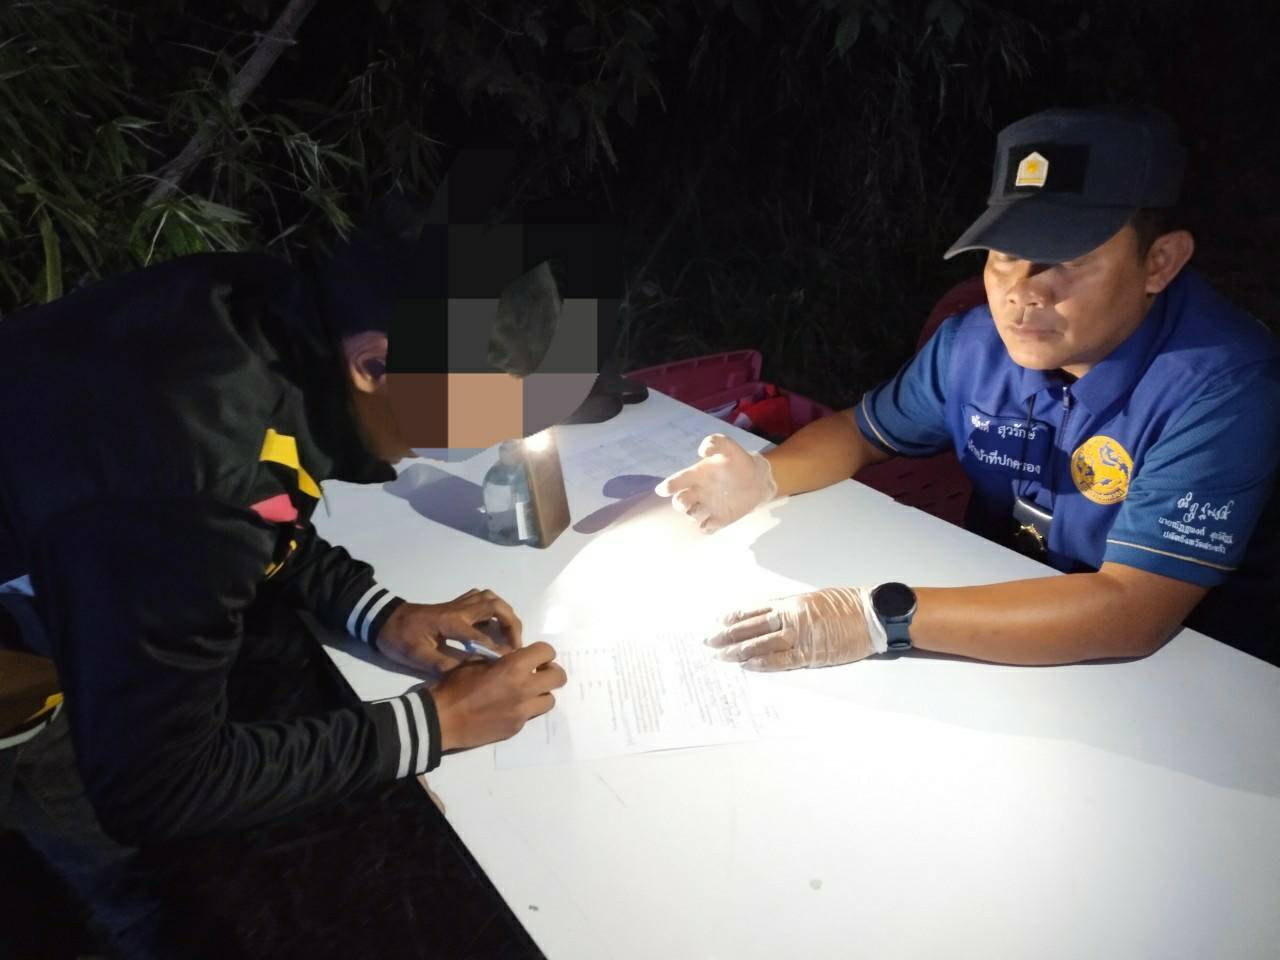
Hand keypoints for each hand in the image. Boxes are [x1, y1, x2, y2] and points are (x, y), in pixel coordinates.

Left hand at [375, 588, 522, 672]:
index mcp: (450, 623)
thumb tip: (467, 676)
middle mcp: (458, 609)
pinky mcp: (455, 604)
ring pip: (491, 598)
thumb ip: (442, 665)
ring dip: (505, 614)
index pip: (481, 635)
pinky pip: (481, 598)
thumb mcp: (416, 657)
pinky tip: (492, 624)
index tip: (511, 662)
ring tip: (510, 634)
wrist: (384, 619)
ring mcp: (458, 604)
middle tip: (516, 645)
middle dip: (512, 625)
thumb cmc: (399, 639)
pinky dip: (493, 607)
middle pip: (496, 607)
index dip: (498, 649)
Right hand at [431, 642, 566, 749]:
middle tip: (537, 673)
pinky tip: (508, 708)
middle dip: (551, 672)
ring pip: (550, 700)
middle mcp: (525, 688)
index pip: (547, 652)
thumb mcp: (476, 661)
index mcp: (514, 667)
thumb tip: (514, 657)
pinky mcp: (516, 728)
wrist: (443, 718)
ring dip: (541, 693)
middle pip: (559, 677)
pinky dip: (525, 709)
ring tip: (525, 692)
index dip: (543, 652)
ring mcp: (522, 711)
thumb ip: (501, 658)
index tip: (534, 656)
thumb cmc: (455, 686)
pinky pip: (531, 715)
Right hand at [654, 434, 776, 532]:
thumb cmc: (738, 461)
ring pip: (692, 515)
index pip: (677, 481)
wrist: (758, 478)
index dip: (668, 486)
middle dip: (679, 503)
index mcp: (695, 475)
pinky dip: (706, 527)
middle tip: (684, 503)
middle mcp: (697, 492)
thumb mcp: (729, 447)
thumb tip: (702, 450)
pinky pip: (707, 528)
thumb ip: (716, 443)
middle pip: (680, 502)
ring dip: (693, 514)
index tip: (663, 490)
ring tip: (703, 509)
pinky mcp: (719, 519)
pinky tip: (711, 523)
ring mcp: (707, 507)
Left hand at [705, 587, 880, 669]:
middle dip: (728, 635)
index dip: (734, 617)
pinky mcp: (811, 654)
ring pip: (761, 644)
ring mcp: (800, 636)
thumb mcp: (814, 598)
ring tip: (721, 656)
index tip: (718, 622)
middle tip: (709, 642)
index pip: (754, 610)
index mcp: (791, 602)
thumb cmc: (846, 605)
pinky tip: (747, 665)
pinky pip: (781, 660)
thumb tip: (769, 615)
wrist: (871, 615)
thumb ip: (790, 607)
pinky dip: (763, 663)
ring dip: (739, 651)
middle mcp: (791, 617)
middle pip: (752, 627)